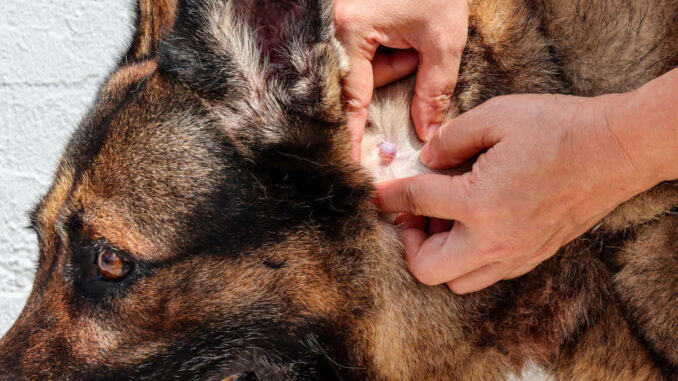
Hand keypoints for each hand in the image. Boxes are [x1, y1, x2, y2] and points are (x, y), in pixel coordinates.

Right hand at [334, 0, 469, 159]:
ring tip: (410, 34)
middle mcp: (330, 25)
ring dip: (387, 60)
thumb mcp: (443, 40)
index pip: (351, 97)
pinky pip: (356, 50)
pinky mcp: (339, 15)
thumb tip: (426, 133)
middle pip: (354, 80)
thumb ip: (434, 91)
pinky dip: (379, 50)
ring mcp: (330, 18)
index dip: (353, 132)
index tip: (350, 161)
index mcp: (350, 29)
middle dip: (390, 71)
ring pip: (356, 65)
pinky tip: (398, 29)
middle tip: (413, 51)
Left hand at [376, 93, 660, 293]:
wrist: (615, 150)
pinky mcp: (534, 256)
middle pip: (427, 269)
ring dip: (439, 255)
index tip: (376, 195)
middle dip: (409, 242)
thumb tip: (426, 159)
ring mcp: (516, 254)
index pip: (415, 203)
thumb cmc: (557, 128)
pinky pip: (487, 273)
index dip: (388, 196)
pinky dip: (468, 257)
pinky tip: (474, 224)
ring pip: (457, 282)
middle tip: (414, 213)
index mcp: (479, 203)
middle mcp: (494, 239)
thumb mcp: (495, 117)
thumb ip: (450, 139)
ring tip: (446, 219)